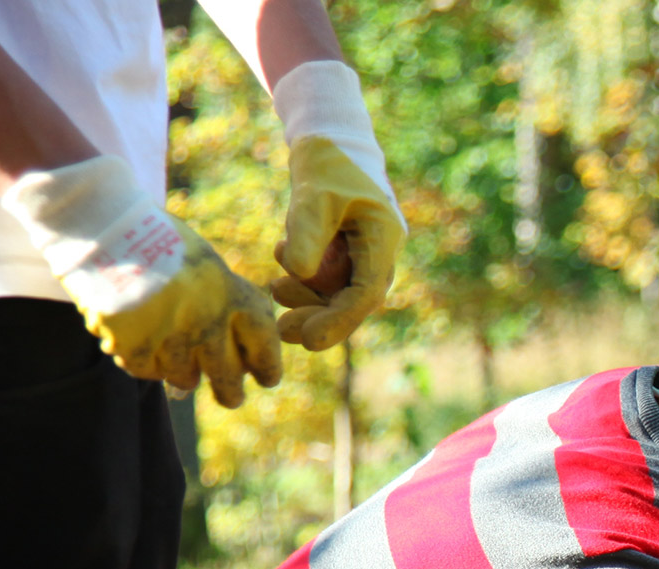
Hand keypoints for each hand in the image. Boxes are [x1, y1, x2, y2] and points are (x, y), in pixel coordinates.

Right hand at [1, 156, 280, 406]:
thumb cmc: (160, 239)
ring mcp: (169, 337)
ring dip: (185, 376)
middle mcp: (207, 322)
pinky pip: (148, 372)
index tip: (266, 379)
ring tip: (182, 369)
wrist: (103, 224)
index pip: (264, 348)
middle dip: (231, 393)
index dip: (267, 367)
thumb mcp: (206, 265)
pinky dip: (148, 365)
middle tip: (231, 398)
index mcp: (232, 296)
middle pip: (228, 378)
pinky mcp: (132, 346)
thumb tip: (238, 351)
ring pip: (186, 379)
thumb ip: (225, 303)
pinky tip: (145, 351)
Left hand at [268, 61, 402, 350]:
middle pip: (354, 301)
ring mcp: (365, 254)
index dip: (339, 321)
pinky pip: (327, 280)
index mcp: (384, 238)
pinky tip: (283, 262)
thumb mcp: (313, 195)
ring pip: (338, 294)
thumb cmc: (326, 162)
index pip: (366, 293)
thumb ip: (308, 233)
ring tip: (275, 289)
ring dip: (307, 299)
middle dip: (319, 319)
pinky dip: (304, 281)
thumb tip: (299, 275)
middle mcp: (380, 252)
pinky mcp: (346, 253)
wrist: (329, 139)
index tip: (310, 340)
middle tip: (284, 331)